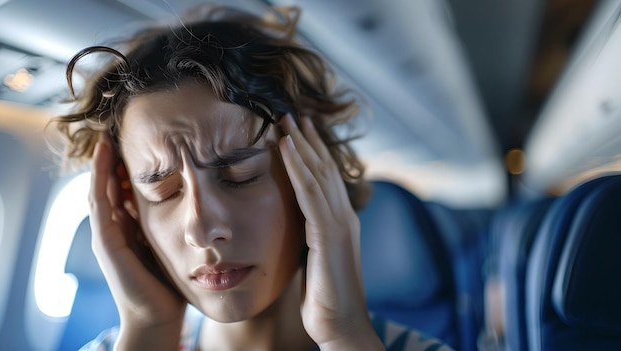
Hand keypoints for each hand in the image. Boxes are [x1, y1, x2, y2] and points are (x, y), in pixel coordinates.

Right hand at [89, 132, 185, 349]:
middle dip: (112, 157)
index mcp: (129, 225)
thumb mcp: (170, 240)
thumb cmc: (170, 279)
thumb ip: (170, 219)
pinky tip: (106, 157)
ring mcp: (107, 234)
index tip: (139, 137)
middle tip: (119, 127)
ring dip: (103, 161)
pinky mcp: (106, 243)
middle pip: (109, 183)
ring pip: (100, 188)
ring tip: (108, 134)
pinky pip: (99, 204)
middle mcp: (114, 226)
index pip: (124, 186)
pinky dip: (100, 179)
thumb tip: (191, 191)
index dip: (127, 162)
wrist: (159, 314)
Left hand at [278, 115, 383, 349]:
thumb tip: (297, 227)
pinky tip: (285, 146)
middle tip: (293, 112)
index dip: (313, 152)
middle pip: (324, 167)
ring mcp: (339, 223)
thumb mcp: (317, 260)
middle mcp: (344, 216)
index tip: (299, 130)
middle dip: (308, 138)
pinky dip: (297, 166)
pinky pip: (309, 192)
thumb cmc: (325, 298)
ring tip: (286, 117)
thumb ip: (311, 238)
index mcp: (341, 221)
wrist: (341, 326)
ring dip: (301, 143)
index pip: (326, 178)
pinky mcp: (328, 234)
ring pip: (318, 173)